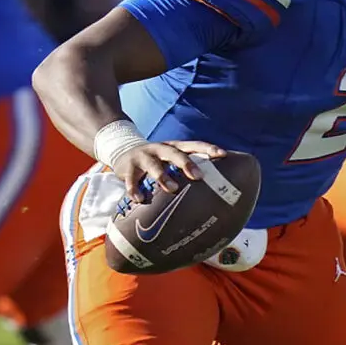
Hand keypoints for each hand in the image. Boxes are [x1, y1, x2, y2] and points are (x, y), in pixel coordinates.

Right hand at [112, 141, 226, 202]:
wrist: (123, 152)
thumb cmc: (157, 161)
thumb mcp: (171, 159)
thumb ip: (186, 169)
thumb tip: (213, 189)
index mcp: (175, 147)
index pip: (194, 145)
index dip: (208, 149)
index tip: (222, 154)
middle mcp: (160, 149)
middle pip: (175, 153)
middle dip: (187, 164)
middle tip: (199, 176)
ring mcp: (143, 156)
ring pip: (154, 165)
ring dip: (163, 176)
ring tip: (172, 188)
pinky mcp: (127, 167)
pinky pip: (130, 179)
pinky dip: (134, 188)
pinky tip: (139, 199)